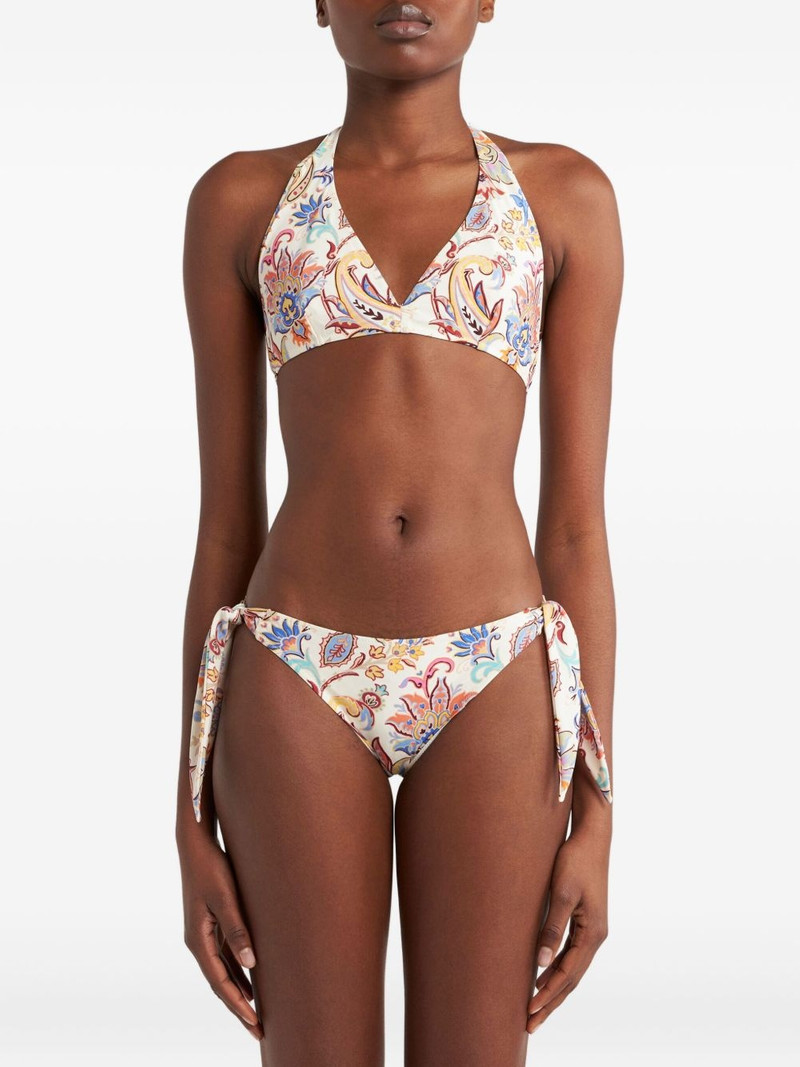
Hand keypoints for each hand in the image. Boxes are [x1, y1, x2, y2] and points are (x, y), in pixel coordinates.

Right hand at [179, 831, 262, 1041]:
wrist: (196, 844)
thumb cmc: (210, 867)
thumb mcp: (225, 898)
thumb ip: (237, 930)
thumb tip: (251, 965)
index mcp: (198, 941)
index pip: (220, 983)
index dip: (238, 1005)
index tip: (255, 1023)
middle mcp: (198, 942)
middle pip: (220, 984)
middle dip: (239, 1008)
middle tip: (259, 1032)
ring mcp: (204, 934)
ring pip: (223, 972)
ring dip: (240, 992)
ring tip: (257, 1014)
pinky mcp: (211, 923)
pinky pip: (225, 956)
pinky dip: (238, 972)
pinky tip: (252, 980)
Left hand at [527, 826, 609, 1033]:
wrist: (592, 837)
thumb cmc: (575, 860)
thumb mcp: (562, 892)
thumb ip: (552, 927)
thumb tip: (540, 962)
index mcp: (593, 934)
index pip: (567, 975)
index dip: (547, 996)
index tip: (528, 1013)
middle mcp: (596, 936)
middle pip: (571, 979)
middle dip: (550, 1002)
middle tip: (529, 1024)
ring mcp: (593, 930)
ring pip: (572, 969)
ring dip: (554, 989)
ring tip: (535, 1008)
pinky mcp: (586, 921)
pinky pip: (571, 955)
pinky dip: (558, 970)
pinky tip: (544, 975)